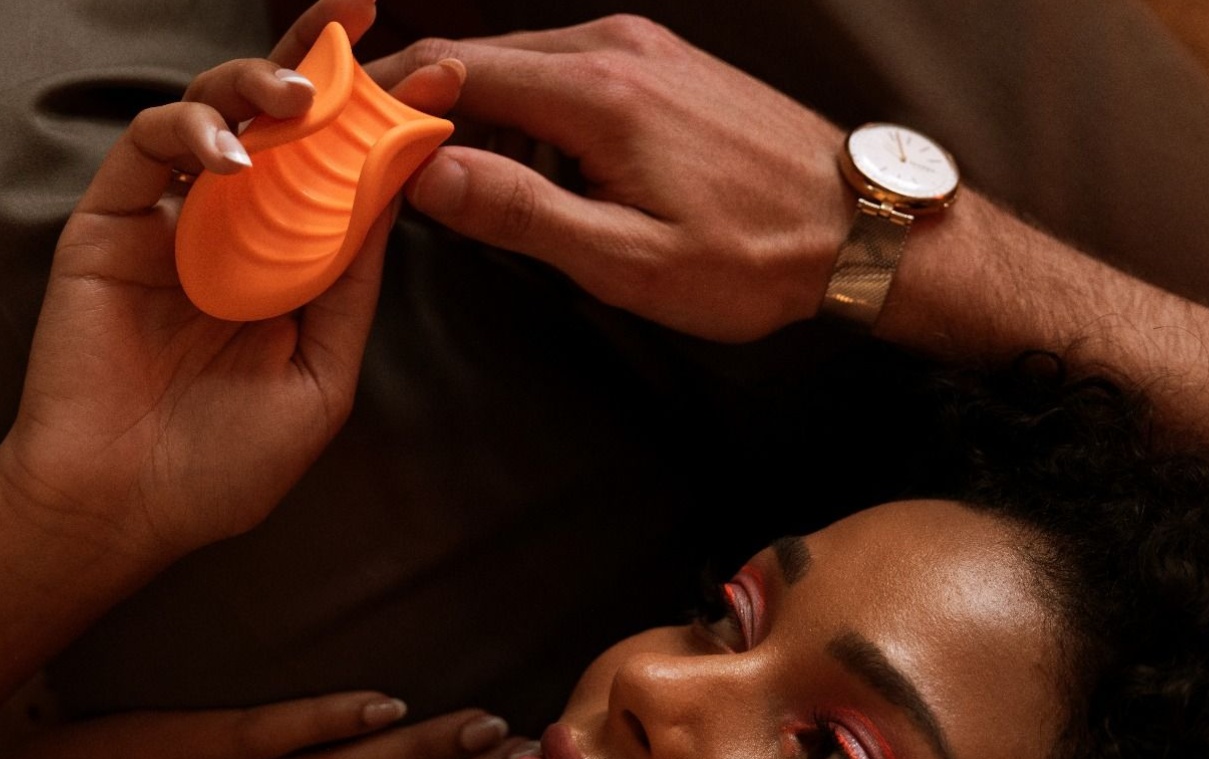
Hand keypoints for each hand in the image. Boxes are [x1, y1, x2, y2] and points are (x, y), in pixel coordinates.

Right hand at [0, 0, 465, 567]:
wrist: (119, 511)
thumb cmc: (220, 466)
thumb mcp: (320, 376)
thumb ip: (351, 286)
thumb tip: (393, 193)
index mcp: (290, 265)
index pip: (344, 172)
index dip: (387, 121)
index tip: (444, 80)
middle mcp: (234, 230)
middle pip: (281, 122)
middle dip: (325, 60)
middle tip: (367, 18)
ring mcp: (171, 221)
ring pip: (214, 113)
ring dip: (259, 85)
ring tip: (302, 94)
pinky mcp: (110, 222)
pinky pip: (147, 149)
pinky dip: (189, 135)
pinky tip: (230, 157)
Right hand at [368, 15, 851, 342]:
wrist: (862, 228)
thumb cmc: (752, 258)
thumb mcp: (626, 260)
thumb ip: (520, 212)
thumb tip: (425, 174)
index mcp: (596, 92)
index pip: (454, 69)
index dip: (388, 103)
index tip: (345, 142)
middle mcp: (614, 48)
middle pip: (479, 60)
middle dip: (423, 110)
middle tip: (380, 171)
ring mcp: (642, 49)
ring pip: (520, 66)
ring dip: (476, 117)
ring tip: (453, 186)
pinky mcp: (662, 65)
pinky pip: (565, 73)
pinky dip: (527, 112)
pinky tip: (530, 168)